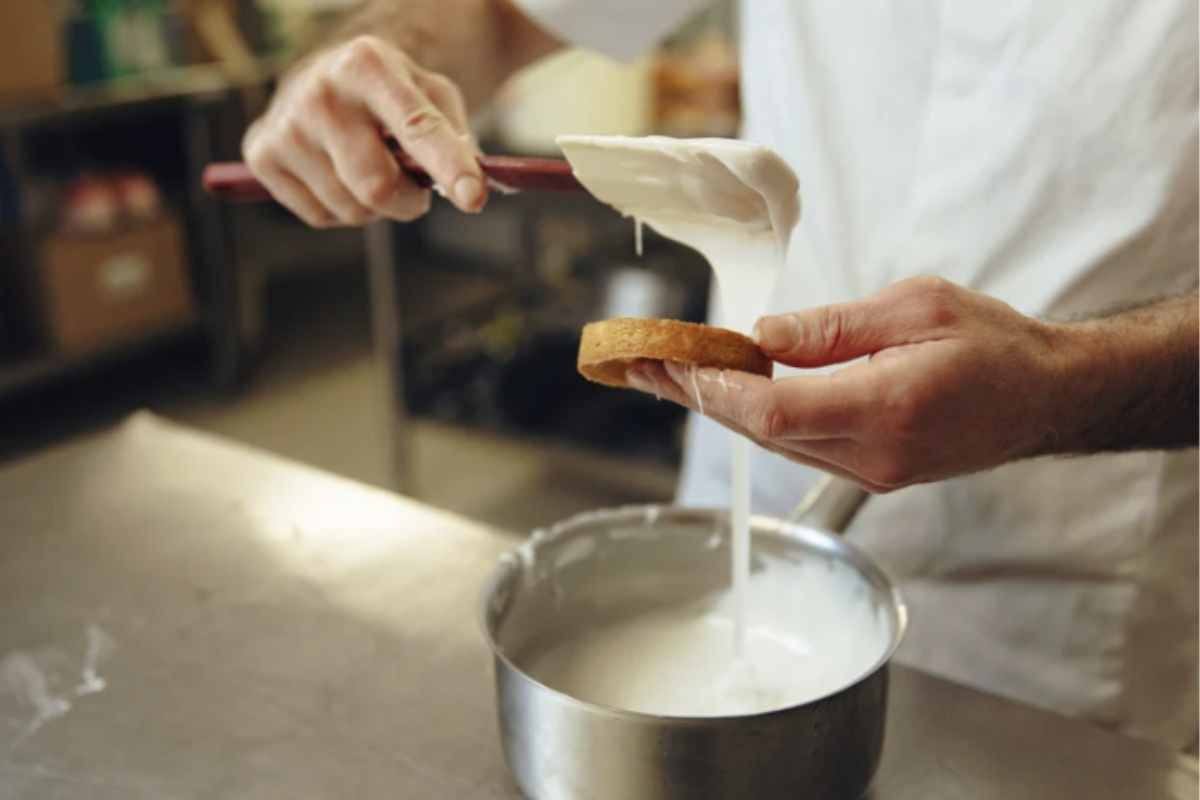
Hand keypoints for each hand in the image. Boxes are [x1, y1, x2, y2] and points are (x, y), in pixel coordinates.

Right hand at [242, 35, 485, 226]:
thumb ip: (455, 136)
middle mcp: (320, 92)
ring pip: (351, 210)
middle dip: (409, 202)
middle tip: (415, 188)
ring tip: (369, 168)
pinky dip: (340, 210)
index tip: (473, 197)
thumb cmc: (391, 91)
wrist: (325, 75)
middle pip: (377, 187)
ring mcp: (285, 125)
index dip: (448, 166)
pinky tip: (336, 174)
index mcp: (367, 65)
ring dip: (374, 207)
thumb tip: (469, 189)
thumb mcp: (431, 93)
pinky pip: (320, 217)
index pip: (417, 127)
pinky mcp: (262, 155)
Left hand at [626, 277, 1070, 492]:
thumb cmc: (992, 342)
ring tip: (663, 374)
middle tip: (640, 363)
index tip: (671, 358)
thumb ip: (833, 328)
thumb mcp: (917, 306)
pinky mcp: (871, 473)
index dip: (716, 388)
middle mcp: (873, 455)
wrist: (1044, 397)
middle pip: (761, 432)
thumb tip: (760, 336)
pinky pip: (798, 446)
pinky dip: (755, 418)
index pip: (775, 411)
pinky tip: (725, 393)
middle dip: (696, 395)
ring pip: (774, 443)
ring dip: (717, 408)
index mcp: (888, 407)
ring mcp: (872, 472)